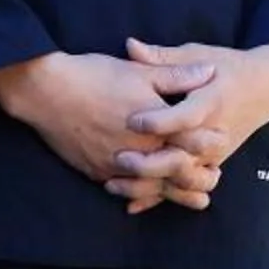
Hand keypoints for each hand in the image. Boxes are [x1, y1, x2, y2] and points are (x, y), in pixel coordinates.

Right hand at [0, 51, 226, 207]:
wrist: (46, 91)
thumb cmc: (94, 76)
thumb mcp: (140, 71)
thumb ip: (177, 75)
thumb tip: (210, 72)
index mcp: (154, 125)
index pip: (193, 142)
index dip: (211, 144)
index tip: (223, 143)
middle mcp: (138, 151)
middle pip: (177, 172)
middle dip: (199, 177)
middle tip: (214, 178)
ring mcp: (116, 165)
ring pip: (153, 187)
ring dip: (174, 193)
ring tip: (192, 197)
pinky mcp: (96, 171)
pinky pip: (124, 190)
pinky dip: (140, 195)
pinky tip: (148, 197)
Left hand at [106, 40, 268, 215]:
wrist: (266, 88)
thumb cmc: (230, 67)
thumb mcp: (199, 55)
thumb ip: (163, 58)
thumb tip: (129, 46)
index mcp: (212, 102)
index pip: (186, 117)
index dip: (159, 120)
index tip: (131, 120)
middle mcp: (215, 133)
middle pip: (182, 156)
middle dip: (150, 161)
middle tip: (119, 157)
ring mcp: (214, 154)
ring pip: (180, 178)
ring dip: (148, 184)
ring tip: (113, 182)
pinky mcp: (210, 165)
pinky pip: (184, 187)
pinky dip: (158, 197)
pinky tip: (130, 204)